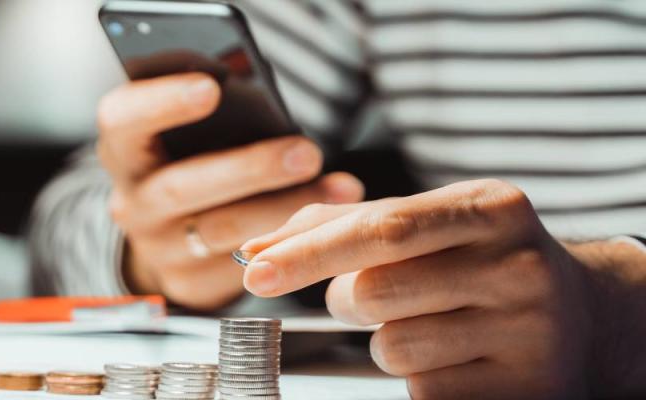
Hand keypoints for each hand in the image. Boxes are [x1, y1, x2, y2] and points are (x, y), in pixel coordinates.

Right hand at [96, 72, 362, 310]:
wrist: (162, 234)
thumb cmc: (185, 160)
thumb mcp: (180, 128)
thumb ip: (208, 103)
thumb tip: (253, 78)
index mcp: (122, 146)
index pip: (124, 119)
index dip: (164, 102)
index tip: (211, 88)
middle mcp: (131, 199)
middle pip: (181, 184)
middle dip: (250, 168)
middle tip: (306, 152)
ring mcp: (156, 246)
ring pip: (221, 230)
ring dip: (283, 209)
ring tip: (337, 189)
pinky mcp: (188, 282)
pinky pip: (240, 266)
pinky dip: (287, 244)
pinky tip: (326, 227)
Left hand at [239, 179, 645, 398]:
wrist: (581, 315)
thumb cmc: (478, 260)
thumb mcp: (430, 221)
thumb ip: (341, 225)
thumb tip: (256, 249)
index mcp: (492, 208)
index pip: (382, 229)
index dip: (310, 252)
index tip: (255, 270)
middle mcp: (518, 266)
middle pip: (376, 293)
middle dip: (347, 299)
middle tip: (369, 295)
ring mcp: (529, 333)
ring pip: (393, 349)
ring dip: (384, 341)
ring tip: (426, 323)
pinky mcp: (524, 389)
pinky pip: (424, 391)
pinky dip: (421, 376)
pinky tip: (457, 356)